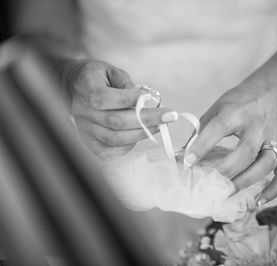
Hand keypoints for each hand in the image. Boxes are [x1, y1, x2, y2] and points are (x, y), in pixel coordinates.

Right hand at [61, 59, 176, 158]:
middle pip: (115, 122)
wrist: (72, 87)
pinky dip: (128, 146)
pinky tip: (140, 135)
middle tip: (169, 116)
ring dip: (142, 133)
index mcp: (86, 88)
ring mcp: (84, 130)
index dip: (130, 99)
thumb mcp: (110, 70)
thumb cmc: (95, 78)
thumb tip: (144, 100)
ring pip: (115, 139)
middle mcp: (82, 112)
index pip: (105, 98)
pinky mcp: (88, 142)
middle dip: (147, 119)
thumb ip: (126, 83)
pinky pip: (109, 152)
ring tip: (160, 126)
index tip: (152, 98)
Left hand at [185, 81, 276, 201]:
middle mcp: (258, 126)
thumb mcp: (218, 108)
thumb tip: (181, 155)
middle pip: (246, 151)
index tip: (187, 161)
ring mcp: (273, 139)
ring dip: (247, 181)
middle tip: (209, 183)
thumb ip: (201, 130)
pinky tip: (258, 202)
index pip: (219, 128)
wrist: (272, 92)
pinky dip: (274, 190)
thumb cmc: (240, 101)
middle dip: (226, 170)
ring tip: (228, 194)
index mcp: (237, 111)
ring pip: (267, 164)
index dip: (202, 145)